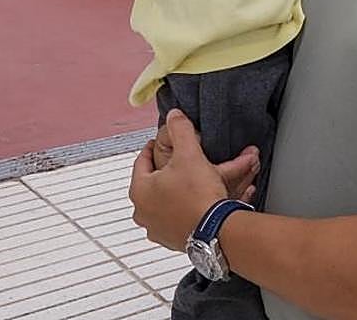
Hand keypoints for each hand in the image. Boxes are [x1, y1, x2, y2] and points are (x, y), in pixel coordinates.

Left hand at [130, 110, 260, 249]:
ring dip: (189, 187)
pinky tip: (211, 198)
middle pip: (160, 182)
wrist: (216, 232)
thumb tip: (174, 116)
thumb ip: (180, 131)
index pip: (141, 162)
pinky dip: (196, 205)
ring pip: (174, 199)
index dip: (152, 148)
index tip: (157, 143)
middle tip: (185, 160)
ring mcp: (159, 228)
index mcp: (140, 191)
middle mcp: (144, 213)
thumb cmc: (197, 196)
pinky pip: (185, 215)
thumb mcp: (189, 154)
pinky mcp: (176, 239)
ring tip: (205, 178)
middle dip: (178, 168)